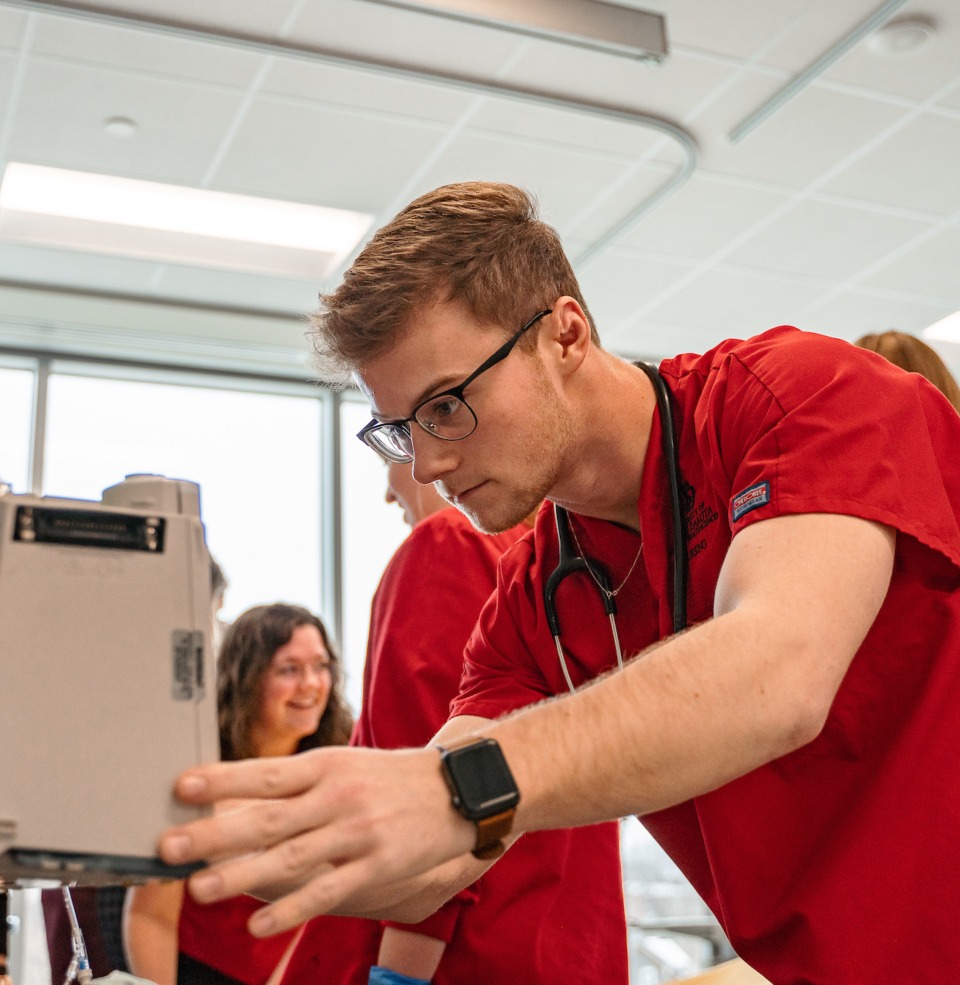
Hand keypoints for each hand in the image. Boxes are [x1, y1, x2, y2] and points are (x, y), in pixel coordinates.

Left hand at [158, 745, 475, 934]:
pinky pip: (326, 890)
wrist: (458, 790)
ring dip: (241, 874)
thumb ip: (301, 784)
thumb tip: (240, 797)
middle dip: (215, 833)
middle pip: (268, 817)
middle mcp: (338, 796)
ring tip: (199, 888)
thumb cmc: (391, 779)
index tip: (180, 787)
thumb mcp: (347, 765)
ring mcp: (357, 832)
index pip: (267, 773)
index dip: (222, 780)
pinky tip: (258, 924)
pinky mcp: (376, 865)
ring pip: (290, 857)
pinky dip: (291, 909)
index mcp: (328, 765)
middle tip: (169, 846)